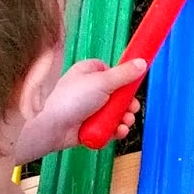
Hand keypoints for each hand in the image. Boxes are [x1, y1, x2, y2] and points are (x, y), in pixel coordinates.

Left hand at [12, 58, 145, 163]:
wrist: (51, 128)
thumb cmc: (68, 100)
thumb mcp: (102, 82)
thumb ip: (124, 74)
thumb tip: (142, 62)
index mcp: (89, 73)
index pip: (112, 71)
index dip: (124, 78)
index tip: (134, 83)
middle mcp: (89, 90)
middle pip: (118, 95)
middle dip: (128, 104)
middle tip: (131, 107)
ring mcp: (89, 110)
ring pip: (115, 113)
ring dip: (124, 118)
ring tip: (124, 121)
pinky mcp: (90, 126)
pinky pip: (109, 127)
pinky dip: (115, 130)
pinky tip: (118, 131)